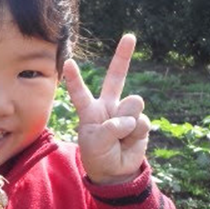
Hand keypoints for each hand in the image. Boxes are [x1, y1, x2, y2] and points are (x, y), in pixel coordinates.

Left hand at [62, 34, 149, 184]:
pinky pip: (141, 122)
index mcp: (90, 110)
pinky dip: (135, 133)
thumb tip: (130, 118)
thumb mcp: (95, 142)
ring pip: (132, 104)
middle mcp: (108, 106)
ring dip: (126, 123)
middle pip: (116, 77)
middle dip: (123, 56)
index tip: (68, 61)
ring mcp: (125, 112)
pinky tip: (129, 141)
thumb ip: (110, 127)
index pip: (80, 91)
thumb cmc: (98, 155)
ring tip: (119, 137)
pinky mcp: (140, 122)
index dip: (75, 78)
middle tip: (130, 37)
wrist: (115, 171)